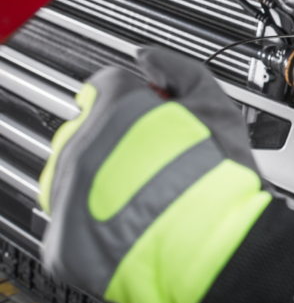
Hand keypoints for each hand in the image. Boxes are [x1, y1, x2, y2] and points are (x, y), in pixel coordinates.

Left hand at [40, 47, 293, 302]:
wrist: (217, 244)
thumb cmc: (220, 178)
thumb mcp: (216, 104)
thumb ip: (178, 69)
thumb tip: (148, 58)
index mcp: (114, 108)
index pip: (106, 87)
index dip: (136, 101)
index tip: (152, 118)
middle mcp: (82, 146)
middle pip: (90, 131)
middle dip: (120, 141)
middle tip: (157, 161)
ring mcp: (68, 194)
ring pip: (77, 175)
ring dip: (105, 179)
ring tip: (147, 195)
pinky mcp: (63, 239)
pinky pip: (73, 222)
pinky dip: (98, 223)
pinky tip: (131, 223)